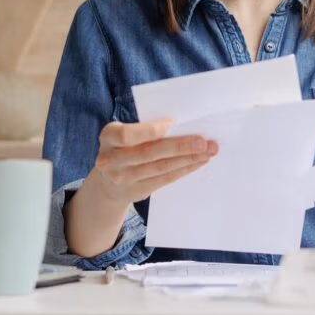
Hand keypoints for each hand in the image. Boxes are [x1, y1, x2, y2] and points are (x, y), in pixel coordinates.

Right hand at [89, 119, 217, 205]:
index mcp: (108, 137)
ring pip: (161, 167)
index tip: (173, 123)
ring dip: (188, 159)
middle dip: (180, 146)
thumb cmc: (123, 148)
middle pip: (149, 153)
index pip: (128, 135)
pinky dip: (184, 169)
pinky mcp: (137, 191)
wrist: (107, 183)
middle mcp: (111, 160)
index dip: (151, 131)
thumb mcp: (123, 134)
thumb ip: (143, 129)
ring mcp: (123, 178)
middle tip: (203, 141)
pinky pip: (165, 179)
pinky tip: (198, 162)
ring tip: (207, 151)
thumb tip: (180, 125)